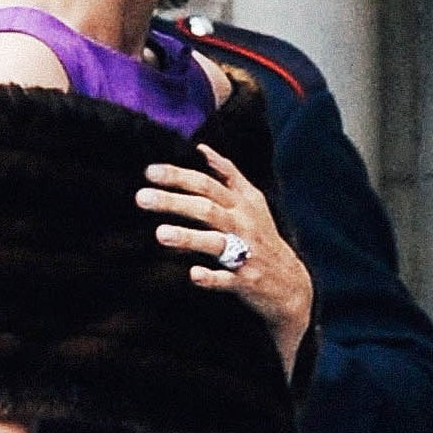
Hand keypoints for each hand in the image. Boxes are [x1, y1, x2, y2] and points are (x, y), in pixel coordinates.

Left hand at [137, 146, 313, 373]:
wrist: (291, 283)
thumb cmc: (262, 238)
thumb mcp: (251, 202)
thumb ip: (228, 174)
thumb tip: (202, 149)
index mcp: (242, 204)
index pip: (207, 183)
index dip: (179, 176)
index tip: (150, 171)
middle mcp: (243, 224)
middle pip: (206, 208)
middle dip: (174, 201)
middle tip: (141, 197)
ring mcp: (246, 253)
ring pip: (216, 241)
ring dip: (189, 237)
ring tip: (160, 233)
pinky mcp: (247, 281)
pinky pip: (228, 279)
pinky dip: (212, 277)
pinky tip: (193, 274)